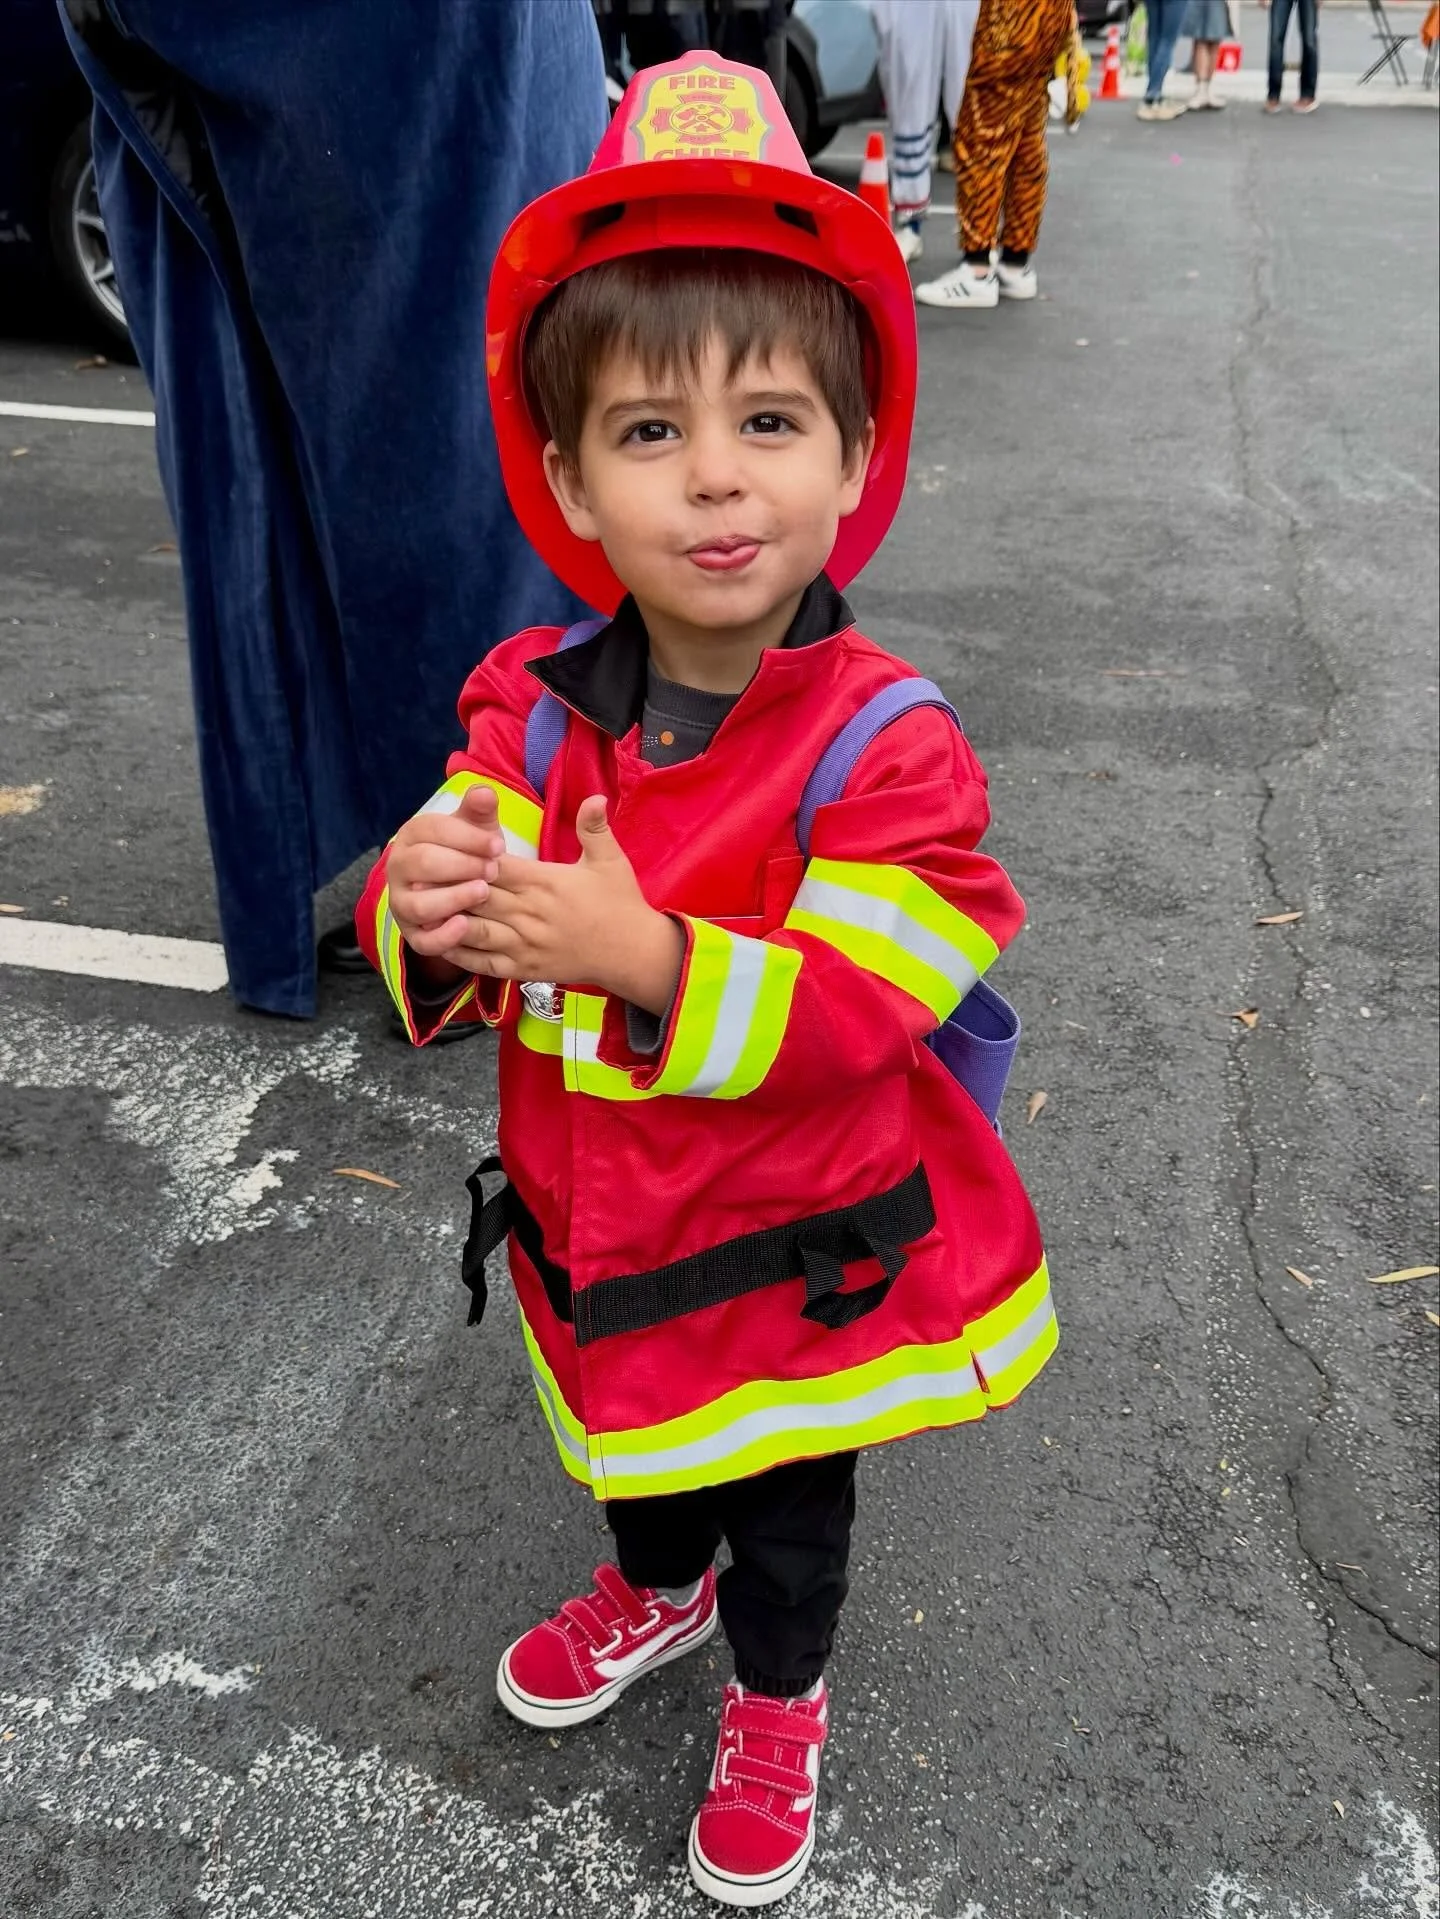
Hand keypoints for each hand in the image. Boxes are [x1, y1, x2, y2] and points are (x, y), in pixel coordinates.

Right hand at [387, 783, 505, 964]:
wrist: (458, 888)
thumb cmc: (469, 852)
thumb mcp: (476, 829)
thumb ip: (479, 810)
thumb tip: (485, 792)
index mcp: (412, 835)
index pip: (433, 831)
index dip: (468, 838)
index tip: (498, 846)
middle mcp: (399, 867)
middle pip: (423, 864)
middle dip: (461, 866)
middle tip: (493, 870)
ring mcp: (401, 903)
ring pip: (419, 904)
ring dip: (453, 898)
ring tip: (483, 892)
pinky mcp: (412, 934)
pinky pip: (422, 940)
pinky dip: (443, 936)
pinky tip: (466, 926)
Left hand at [441, 797, 683, 1015]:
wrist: (632, 953)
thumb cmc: (620, 903)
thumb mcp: (611, 860)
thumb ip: (594, 828)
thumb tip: (595, 795)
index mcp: (544, 882)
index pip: (493, 866)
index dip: (468, 857)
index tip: (448, 849)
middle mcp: (529, 913)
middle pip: (476, 895)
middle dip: (447, 885)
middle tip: (417, 874)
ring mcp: (524, 944)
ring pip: (473, 929)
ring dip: (446, 918)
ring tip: (421, 905)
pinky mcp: (524, 969)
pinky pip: (482, 962)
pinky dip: (458, 952)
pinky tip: (439, 939)